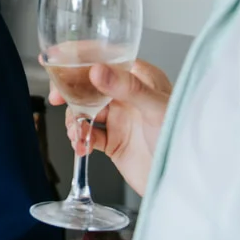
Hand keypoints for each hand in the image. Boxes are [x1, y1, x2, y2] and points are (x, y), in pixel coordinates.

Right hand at [47, 59, 172, 195]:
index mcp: (141, 79)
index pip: (107, 60)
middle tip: (56, 99)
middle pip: (90, 85)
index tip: (58, 58)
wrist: (183, 180)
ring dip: (75, 121)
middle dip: (71, 92)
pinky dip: (80, 139)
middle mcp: (128, 97)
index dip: (81, 58)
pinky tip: (82, 145)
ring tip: (77, 133)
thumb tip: (97, 71)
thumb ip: (127, 88)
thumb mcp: (156, 108)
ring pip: (85, 111)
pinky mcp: (114, 142)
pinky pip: (89, 135)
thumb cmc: (182, 138)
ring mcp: (120, 120)